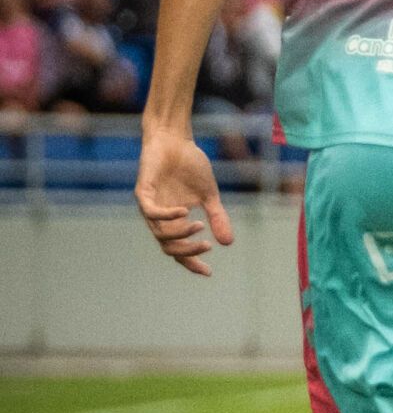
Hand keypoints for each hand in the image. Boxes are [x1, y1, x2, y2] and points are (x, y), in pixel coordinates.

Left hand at [134, 129, 233, 276]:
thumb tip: (228, 243)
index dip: (192, 262)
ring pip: (160, 234)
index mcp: (174, 221)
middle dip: (188, 252)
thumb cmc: (190, 166)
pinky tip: (185, 211)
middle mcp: (160, 218)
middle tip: (207, 247)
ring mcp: (150, 206)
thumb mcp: (209, 196)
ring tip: (200, 226)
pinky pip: (152, 213)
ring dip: (181, 235)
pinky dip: (168, 216)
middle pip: (169, 247)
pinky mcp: (143, 192)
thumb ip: (217, 218)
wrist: (175, 140)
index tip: (208, 272)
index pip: (179, 250)